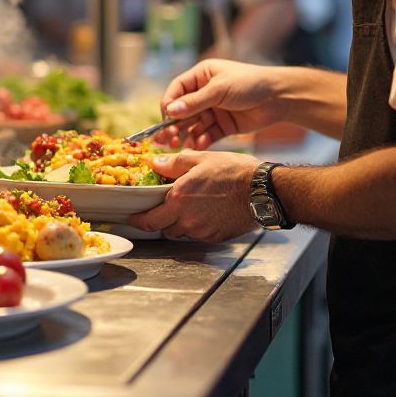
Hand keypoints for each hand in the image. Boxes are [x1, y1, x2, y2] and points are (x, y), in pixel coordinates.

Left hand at [128, 151, 260, 240]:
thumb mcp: (202, 159)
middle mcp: (188, 219)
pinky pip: (198, 235)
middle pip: (163, 229)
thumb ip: (175, 163)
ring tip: (189, 207)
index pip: (149, 220)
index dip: (138, 220)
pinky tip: (206, 212)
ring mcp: (202, 231)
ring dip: (178, 223)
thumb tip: (155, 163)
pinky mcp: (216, 237)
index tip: (132, 218)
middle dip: (160, 221)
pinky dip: (196, 226)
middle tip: (162, 210)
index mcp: (179, 199)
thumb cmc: (234, 171)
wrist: (263, 191)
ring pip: (181, 233)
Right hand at [160, 59, 285, 148]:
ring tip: (179, 145)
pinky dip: (201, 141)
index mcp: (201, 76)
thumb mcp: (220, 89)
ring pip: (193, 125)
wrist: (279, 98)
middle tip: (166, 139)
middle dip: (174, 125)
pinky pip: (207, 135)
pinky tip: (198, 145)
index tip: (165, 119)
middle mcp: (205, 93)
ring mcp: (214, 110)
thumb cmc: (250, 83)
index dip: (169, 105)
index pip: (177, 90)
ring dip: (186, 135)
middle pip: (182, 111)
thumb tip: (170, 110)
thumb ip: (195, 102)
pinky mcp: (223, 126)